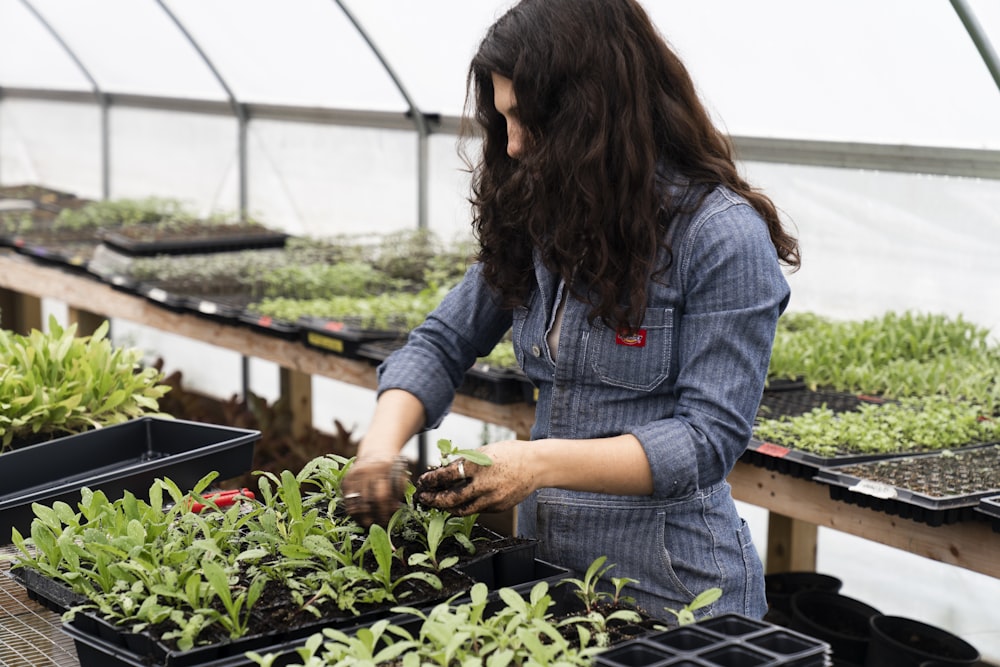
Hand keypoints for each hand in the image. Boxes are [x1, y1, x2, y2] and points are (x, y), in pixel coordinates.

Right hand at [341, 456, 410, 526]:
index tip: (388, 521)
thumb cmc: (392, 467)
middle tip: (379, 525)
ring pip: (355, 503)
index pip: (382, 496)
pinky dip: (354, 511)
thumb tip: (394, 509)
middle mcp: (366, 471)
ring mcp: (353, 475)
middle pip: (367, 501)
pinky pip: (347, 501)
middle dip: (373, 517)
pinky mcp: (345, 480)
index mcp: (383, 468)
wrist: (377, 450)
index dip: (385, 512)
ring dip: (362, 518)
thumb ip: (400, 491)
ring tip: (369, 524)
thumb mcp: (400, 474)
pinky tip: (361, 516)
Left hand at [414, 440, 536, 514]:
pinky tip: (460, 501)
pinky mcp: (498, 507)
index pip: (446, 476)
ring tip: (438, 503)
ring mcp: (492, 499)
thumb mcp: (484, 451)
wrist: (537, 465)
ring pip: (462, 510)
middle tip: (423, 498)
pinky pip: (477, 509)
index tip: (423, 481)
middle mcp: (484, 485)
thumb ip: (464, 462)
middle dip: (433, 500)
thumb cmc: (510, 454)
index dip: (431, 480)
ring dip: (447, 508)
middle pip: (450, 499)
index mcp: (478, 466)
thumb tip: (443, 471)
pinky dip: (466, 505)